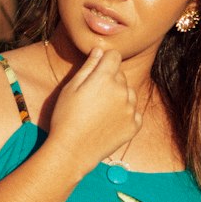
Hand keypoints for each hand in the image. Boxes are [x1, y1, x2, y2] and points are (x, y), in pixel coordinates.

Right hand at [48, 47, 142, 169]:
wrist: (72, 151)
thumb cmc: (65, 117)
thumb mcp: (71, 88)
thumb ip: (88, 66)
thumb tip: (100, 50)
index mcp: (105, 78)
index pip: (113, 55)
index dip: (104, 60)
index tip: (95, 71)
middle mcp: (122, 91)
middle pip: (120, 74)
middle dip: (110, 80)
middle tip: (93, 97)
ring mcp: (131, 109)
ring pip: (129, 92)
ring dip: (119, 97)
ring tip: (100, 111)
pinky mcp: (134, 125)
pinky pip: (134, 112)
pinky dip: (125, 114)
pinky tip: (109, 122)